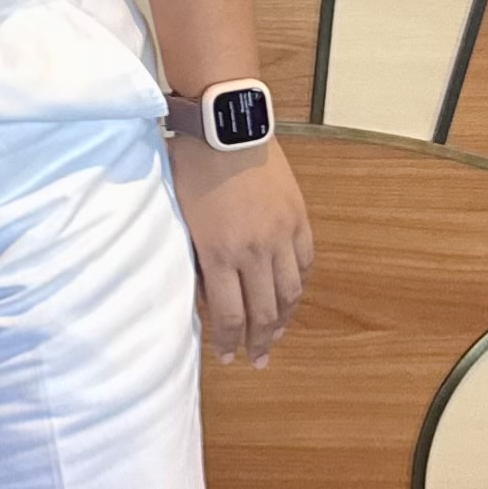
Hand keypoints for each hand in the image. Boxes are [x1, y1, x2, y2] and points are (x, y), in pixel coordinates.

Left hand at [171, 136, 311, 367]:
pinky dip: (300, 284)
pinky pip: (305, 261)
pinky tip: (293, 297)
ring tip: (276, 337)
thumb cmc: (191, 169)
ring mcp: (281, 234)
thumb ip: (196, 260)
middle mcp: (255, 251)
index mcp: (219, 253)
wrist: (225, 129)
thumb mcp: (182, 220)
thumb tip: (205, 294)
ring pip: (290, 292)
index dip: (229, 341)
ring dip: (283, 320)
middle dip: (259, 341)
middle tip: (256, 360)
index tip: (226, 356)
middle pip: (263, 312)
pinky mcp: (298, 218)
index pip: (229, 315)